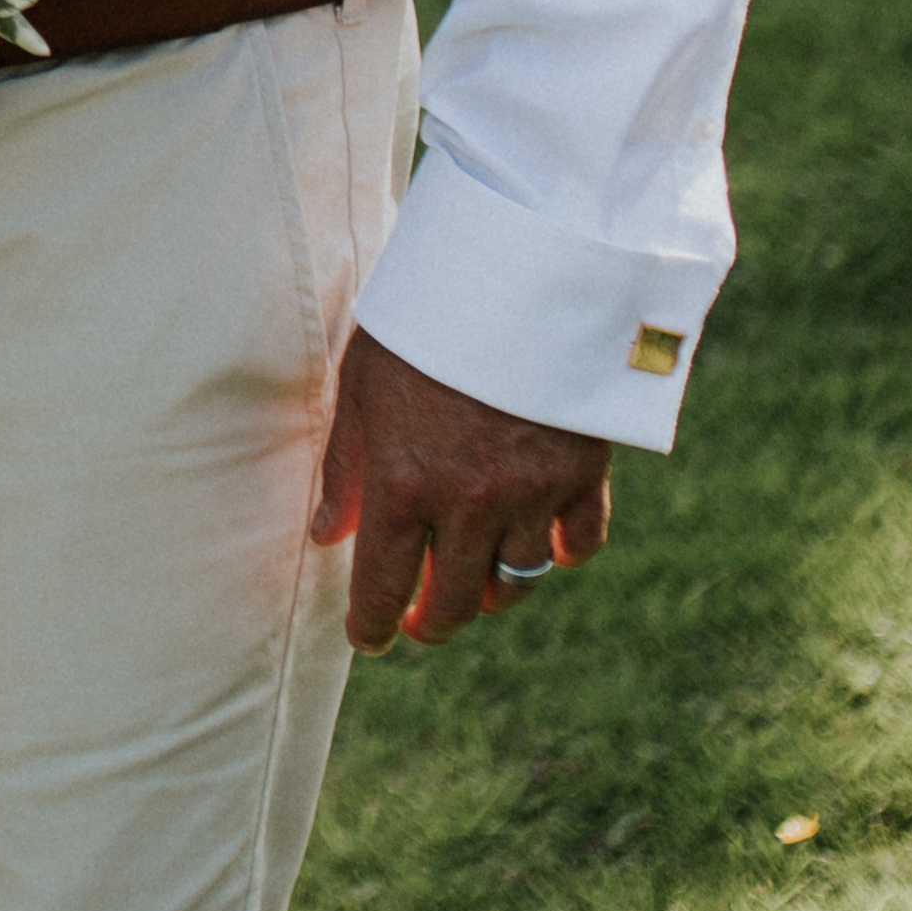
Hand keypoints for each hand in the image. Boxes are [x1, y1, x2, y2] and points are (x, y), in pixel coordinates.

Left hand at [312, 329, 612, 651]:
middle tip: (422, 617)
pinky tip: (543, 543)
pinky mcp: (585, 473)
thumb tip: (326, 536)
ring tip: (476, 578)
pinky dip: (563, 553)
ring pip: (518, 582)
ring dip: (493, 591)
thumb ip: (345, 467)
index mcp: (404, 487)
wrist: (517, 273)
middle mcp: (470, 505)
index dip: (373, 627)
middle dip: (433, 621)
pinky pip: (581, 543)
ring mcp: (534, 493)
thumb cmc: (423, 320)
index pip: (384, 591)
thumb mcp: (361, 383)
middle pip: (457, 604)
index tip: (369, 637)